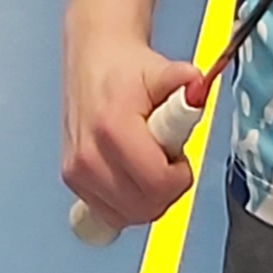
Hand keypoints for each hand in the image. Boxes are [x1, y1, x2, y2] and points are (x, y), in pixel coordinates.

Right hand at [61, 29, 203, 235]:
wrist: (93, 57)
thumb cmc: (125, 67)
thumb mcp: (160, 70)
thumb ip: (186, 82)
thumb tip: (200, 89)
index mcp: (111, 128)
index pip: (156, 184)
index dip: (179, 176)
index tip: (179, 157)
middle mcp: (88, 155)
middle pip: (145, 207)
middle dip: (167, 188)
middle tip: (166, 158)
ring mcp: (77, 171)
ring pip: (130, 215)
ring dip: (148, 197)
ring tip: (147, 162)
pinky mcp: (72, 179)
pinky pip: (111, 214)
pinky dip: (128, 202)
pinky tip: (130, 173)